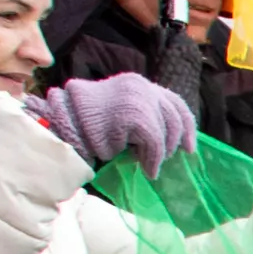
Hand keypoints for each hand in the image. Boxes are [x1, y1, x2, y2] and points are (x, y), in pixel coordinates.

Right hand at [31, 74, 197, 172]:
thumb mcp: (121, 116)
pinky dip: (153, 160)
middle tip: (170, 159)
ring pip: (166, 131)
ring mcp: (138, 98)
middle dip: (176, 141)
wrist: (62, 124)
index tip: (190, 146)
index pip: (174, 101)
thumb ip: (143, 117)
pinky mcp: (134, 114)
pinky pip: (155, 143)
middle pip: (175, 116)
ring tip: (149, 165)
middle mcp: (141, 86)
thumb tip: (170, 139)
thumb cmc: (87, 126)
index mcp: (138, 84)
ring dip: (160, 153)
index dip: (186, 125)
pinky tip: (147, 169)